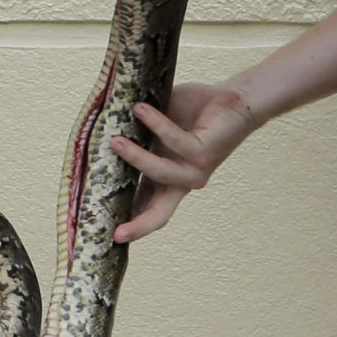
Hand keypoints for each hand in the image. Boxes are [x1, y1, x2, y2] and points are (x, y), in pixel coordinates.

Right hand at [111, 82, 255, 241]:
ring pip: (159, 172)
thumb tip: (102, 129)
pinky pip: (174, 140)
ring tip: (115, 141)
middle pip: (158, 214)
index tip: (108, 236)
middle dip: (138, 226)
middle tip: (117, 234)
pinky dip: (155, 124)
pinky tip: (141, 109)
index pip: (145, 209)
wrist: (235, 100)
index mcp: (167, 180)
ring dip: (135, 157)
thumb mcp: (157, 129)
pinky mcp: (204, 152)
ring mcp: (194, 170)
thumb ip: (135, 133)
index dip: (129, 224)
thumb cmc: (193, 113)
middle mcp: (181, 181)